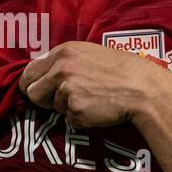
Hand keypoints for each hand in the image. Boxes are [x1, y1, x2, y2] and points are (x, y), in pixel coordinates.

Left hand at [18, 41, 171, 127]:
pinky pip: (69, 119)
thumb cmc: (118, 70)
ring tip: (90, 98)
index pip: (29, 71)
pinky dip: (81, 118)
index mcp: (63, 52)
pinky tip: (97, 108)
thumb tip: (42, 76)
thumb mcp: (88, 54)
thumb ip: (63, 62)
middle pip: (32, 92)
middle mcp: (61, 69)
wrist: (142, 87)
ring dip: (66, 107)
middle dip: (43, 99)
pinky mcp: (76, 110)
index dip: (32, 84)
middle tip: (63, 99)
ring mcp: (67, 90)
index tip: (38, 90)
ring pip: (53, 107)